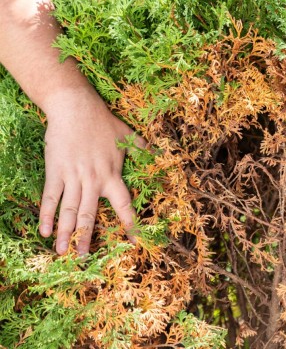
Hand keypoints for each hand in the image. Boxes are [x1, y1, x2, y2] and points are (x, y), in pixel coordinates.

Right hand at [38, 89, 144, 254]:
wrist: (75, 108)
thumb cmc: (102, 121)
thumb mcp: (128, 134)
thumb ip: (143, 148)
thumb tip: (160, 152)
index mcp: (113, 175)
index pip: (124, 205)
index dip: (130, 225)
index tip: (135, 243)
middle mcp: (94, 181)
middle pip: (90, 215)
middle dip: (86, 237)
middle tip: (83, 258)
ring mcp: (73, 178)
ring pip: (69, 210)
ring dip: (65, 233)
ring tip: (62, 252)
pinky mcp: (55, 172)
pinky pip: (50, 197)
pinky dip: (46, 214)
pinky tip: (43, 230)